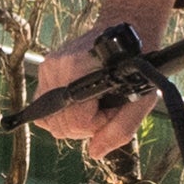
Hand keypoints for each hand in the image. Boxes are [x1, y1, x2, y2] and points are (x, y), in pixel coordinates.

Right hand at [30, 0, 183, 151]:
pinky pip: (43, 107)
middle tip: (106, 106)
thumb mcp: (141, 99)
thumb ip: (119, 130)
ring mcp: (47, 66)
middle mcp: (58, 67)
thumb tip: (93, 153)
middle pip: (59, 126)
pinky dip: (61, 112)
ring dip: (73, 120)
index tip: (112, 108)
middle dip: (85, 125)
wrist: (126, 30)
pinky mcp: (44, 68)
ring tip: (94, 102)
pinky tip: (80, 101)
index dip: (97, 124)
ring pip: (48, 121)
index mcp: (80, 71)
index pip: (76, 122)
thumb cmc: (137, 64)